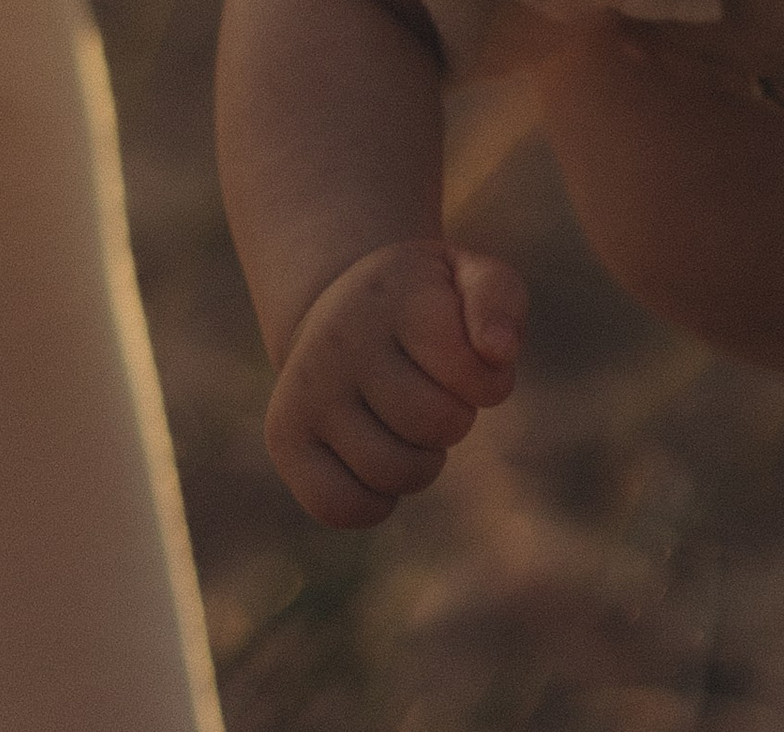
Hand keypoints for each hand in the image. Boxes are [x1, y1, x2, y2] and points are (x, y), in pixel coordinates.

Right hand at [265, 240, 524, 528]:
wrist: (341, 302)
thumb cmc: (424, 300)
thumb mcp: (469, 277)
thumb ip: (498, 302)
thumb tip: (498, 353)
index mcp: (393, 296)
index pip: (467, 369)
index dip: (490, 383)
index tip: (477, 364)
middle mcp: (339, 340)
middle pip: (433, 424)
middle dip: (455, 421)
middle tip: (439, 395)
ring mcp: (305, 390)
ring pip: (390, 472)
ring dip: (423, 464)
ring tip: (413, 429)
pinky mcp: (285, 436)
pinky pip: (340, 506)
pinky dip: (376, 503)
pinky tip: (380, 465)